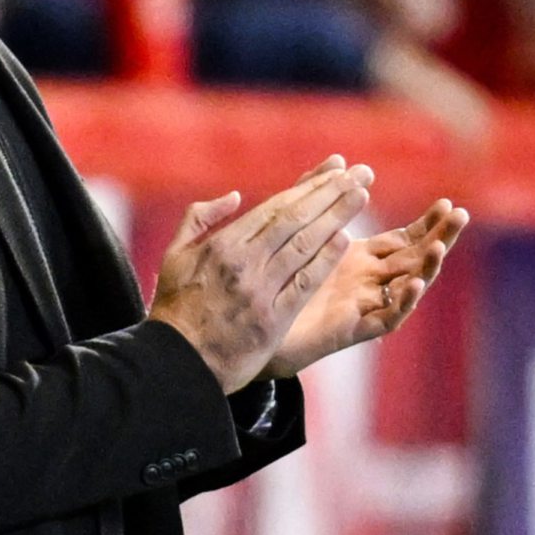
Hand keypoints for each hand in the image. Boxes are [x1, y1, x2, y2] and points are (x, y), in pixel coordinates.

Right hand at [150, 156, 372, 394]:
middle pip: (295, 221)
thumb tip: (235, 196)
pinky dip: (325, 261)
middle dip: (330, 195)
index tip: (333, 173)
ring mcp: (260, 291)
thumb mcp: (174, 255)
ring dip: (336, 219)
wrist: (178, 361)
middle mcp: (244, 264)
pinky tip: (344, 241)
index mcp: (222, 245)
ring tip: (360, 197)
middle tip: (358, 176)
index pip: (273, 209)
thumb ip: (198, 219)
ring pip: (305, 246)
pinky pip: (304, 284)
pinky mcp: (273, 319)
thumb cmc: (175, 308)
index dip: (307, 188)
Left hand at [263, 193, 470, 378]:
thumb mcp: (303, 231)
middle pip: (416, 259)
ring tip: (438, 248)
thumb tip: (342, 160)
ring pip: (409, 286)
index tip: (446, 204)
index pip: (406, 239)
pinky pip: (387, 316)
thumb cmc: (282, 280)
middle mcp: (371, 281)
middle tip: (460, 216)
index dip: (427, 223)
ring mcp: (366, 305)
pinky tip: (414, 284)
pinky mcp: (355, 328)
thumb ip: (319, 197)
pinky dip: (403, 301)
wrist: (259, 325)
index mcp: (363, 258)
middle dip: (440, 238)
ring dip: (427, 268)